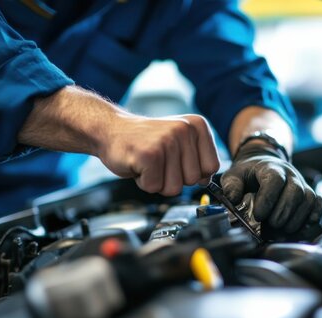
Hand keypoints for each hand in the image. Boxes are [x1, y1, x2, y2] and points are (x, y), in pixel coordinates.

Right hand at [98, 114, 219, 195]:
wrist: (110, 129)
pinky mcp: (150, 154)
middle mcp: (185, 129)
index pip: (212, 167)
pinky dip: (144, 182)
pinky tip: (138, 165)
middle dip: (173, 179)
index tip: (176, 161)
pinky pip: (154, 187)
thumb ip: (196, 160)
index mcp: (197, 126)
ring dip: (158, 182)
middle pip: (194, 180)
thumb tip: (207, 181)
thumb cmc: (144, 141)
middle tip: (158, 162)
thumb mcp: (178, 144)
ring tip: (148, 163)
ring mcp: (167, 141)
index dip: (192, 172)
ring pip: (175, 187)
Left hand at [221, 142, 321, 232]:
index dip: (268, 199)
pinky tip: (302, 226)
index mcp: (270, 167)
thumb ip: (231, 186)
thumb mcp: (234, 175)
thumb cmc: (247, 174)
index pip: (275, 180)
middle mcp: (290, 173)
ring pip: (307, 198)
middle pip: (295, 191)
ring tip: (283, 229)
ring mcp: (301, 182)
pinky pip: (317, 202)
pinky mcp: (309, 192)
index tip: (259, 215)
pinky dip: (313, 215)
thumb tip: (233, 199)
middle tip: (272, 225)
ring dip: (296, 218)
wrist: (263, 164)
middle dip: (284, 212)